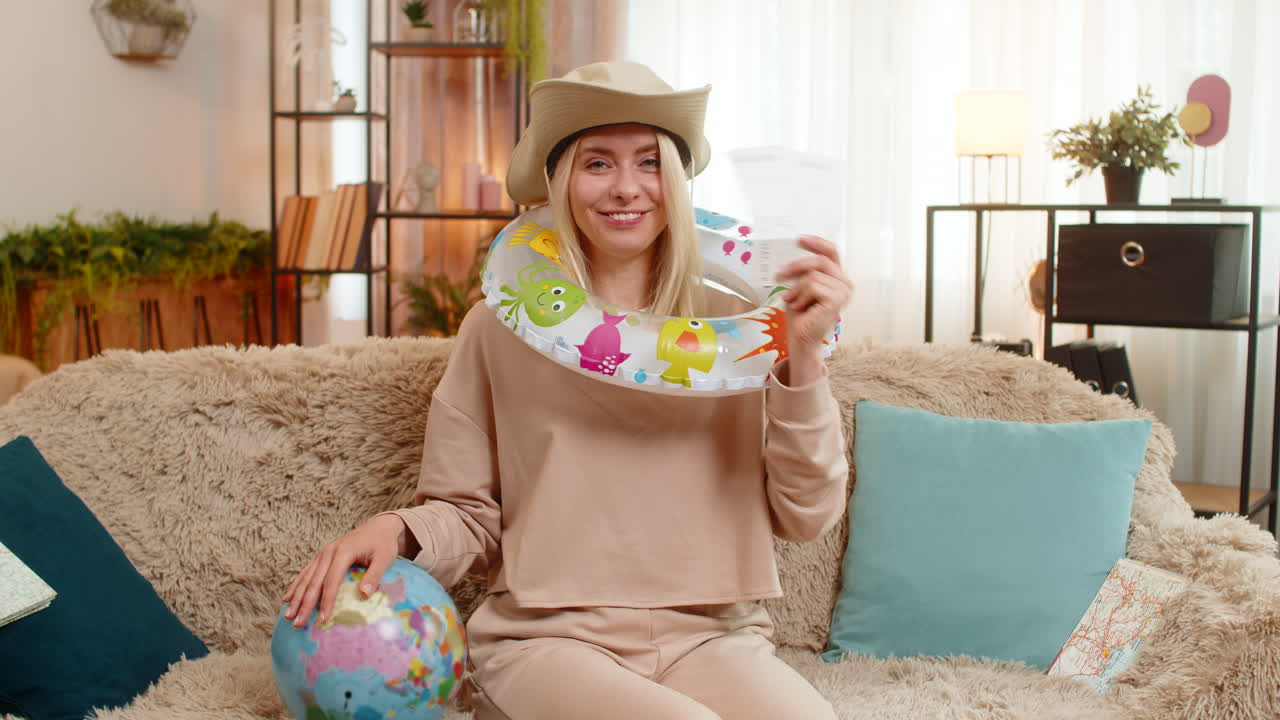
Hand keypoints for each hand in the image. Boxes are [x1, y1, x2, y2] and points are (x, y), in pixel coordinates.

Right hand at [281, 513, 410, 627]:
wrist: (379, 526)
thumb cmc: (384, 543)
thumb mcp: (385, 558)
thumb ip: (374, 575)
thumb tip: (364, 595)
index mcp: (343, 552)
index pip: (331, 581)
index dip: (326, 601)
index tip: (323, 619)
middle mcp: (329, 551)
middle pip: (314, 582)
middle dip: (304, 604)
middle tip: (296, 623)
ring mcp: (324, 553)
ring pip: (306, 577)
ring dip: (296, 597)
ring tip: (287, 615)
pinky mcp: (322, 555)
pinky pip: (307, 572)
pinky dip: (297, 585)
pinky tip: (288, 598)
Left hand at [777, 235, 852, 384]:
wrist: (801, 336)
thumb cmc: (800, 313)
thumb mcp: (799, 286)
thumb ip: (801, 271)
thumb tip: (789, 254)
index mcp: (837, 276)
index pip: (831, 251)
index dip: (816, 242)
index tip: (799, 239)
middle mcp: (844, 282)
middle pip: (821, 261)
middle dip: (797, 265)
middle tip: (780, 273)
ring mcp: (843, 291)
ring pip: (813, 275)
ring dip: (797, 288)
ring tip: (793, 300)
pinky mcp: (837, 299)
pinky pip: (813, 286)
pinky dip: (801, 296)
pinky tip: (800, 307)